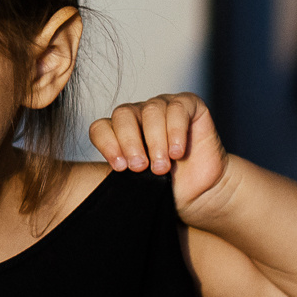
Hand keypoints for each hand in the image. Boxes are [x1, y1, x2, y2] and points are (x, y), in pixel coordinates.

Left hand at [88, 92, 235, 221]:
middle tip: (140, 167)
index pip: (101, 127)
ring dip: (155, 140)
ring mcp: (162, 106)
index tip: (120, 167)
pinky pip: (178, 108)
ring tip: (162, 166)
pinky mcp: (188, 104)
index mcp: (119, 131)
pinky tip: (177, 152)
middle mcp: (139, 115)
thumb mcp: (135, 182)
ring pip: (151, 110)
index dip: (107, 144)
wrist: (201, 193)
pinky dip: (176, 130)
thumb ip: (117, 173)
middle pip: (123, 114)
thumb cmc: (165, 186)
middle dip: (130, 142)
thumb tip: (95, 174)